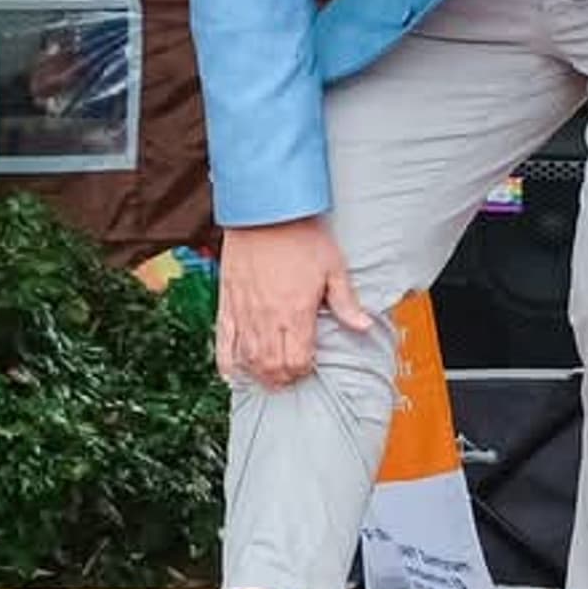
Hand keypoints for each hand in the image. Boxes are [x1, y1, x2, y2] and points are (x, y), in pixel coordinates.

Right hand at [213, 216, 370, 390]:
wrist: (264, 210)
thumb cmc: (300, 234)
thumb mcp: (332, 266)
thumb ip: (346, 302)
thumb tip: (365, 326)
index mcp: (296, 312)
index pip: (297, 361)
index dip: (304, 370)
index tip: (309, 365)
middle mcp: (268, 318)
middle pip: (272, 367)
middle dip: (283, 378)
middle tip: (291, 374)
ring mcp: (244, 313)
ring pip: (248, 361)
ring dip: (259, 374)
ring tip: (269, 376)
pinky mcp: (227, 304)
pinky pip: (223, 343)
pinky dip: (227, 363)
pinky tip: (234, 373)